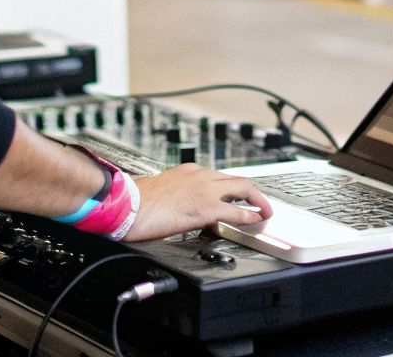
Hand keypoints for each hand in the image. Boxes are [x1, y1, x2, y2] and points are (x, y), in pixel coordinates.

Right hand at [123, 164, 273, 241]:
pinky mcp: (206, 208)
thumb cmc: (135, 200)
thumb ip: (174, 194)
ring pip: (243, 188)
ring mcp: (205, 190)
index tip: (238, 196)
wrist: (127, 204)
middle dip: (252, 191)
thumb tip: (175, 205)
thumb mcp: (160, 190)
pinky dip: (250, 216)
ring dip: (258, 200)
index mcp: (188, 171)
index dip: (233, 188)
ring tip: (265, 211)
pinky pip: (237, 211)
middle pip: (237, 179)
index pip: (219, 177)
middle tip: (260, 202)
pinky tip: (255, 221)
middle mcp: (200, 176)